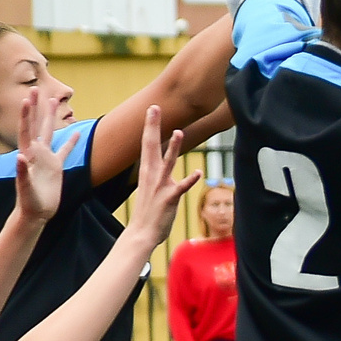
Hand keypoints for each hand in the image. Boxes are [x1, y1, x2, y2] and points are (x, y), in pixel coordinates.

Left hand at [13, 87, 61, 227]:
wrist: (36, 213)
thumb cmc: (29, 202)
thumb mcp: (25, 188)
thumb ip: (21, 172)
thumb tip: (19, 156)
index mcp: (28, 155)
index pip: (27, 130)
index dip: (27, 115)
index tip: (29, 99)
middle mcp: (36, 153)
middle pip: (36, 125)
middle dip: (36, 108)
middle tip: (37, 89)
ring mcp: (46, 159)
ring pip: (49, 132)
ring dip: (50, 117)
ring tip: (53, 100)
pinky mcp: (56, 167)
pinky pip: (65, 150)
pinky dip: (72, 141)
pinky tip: (79, 133)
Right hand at [123, 107, 199, 251]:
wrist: (142, 232)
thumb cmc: (150, 209)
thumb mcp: (152, 185)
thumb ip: (159, 172)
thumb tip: (164, 162)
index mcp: (147, 170)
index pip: (147, 143)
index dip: (150, 125)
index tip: (152, 109)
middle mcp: (152, 174)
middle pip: (151, 146)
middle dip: (153, 126)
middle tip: (154, 108)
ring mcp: (160, 185)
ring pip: (168, 162)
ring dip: (173, 147)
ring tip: (179, 132)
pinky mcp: (169, 198)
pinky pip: (181, 187)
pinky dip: (190, 179)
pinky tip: (198, 172)